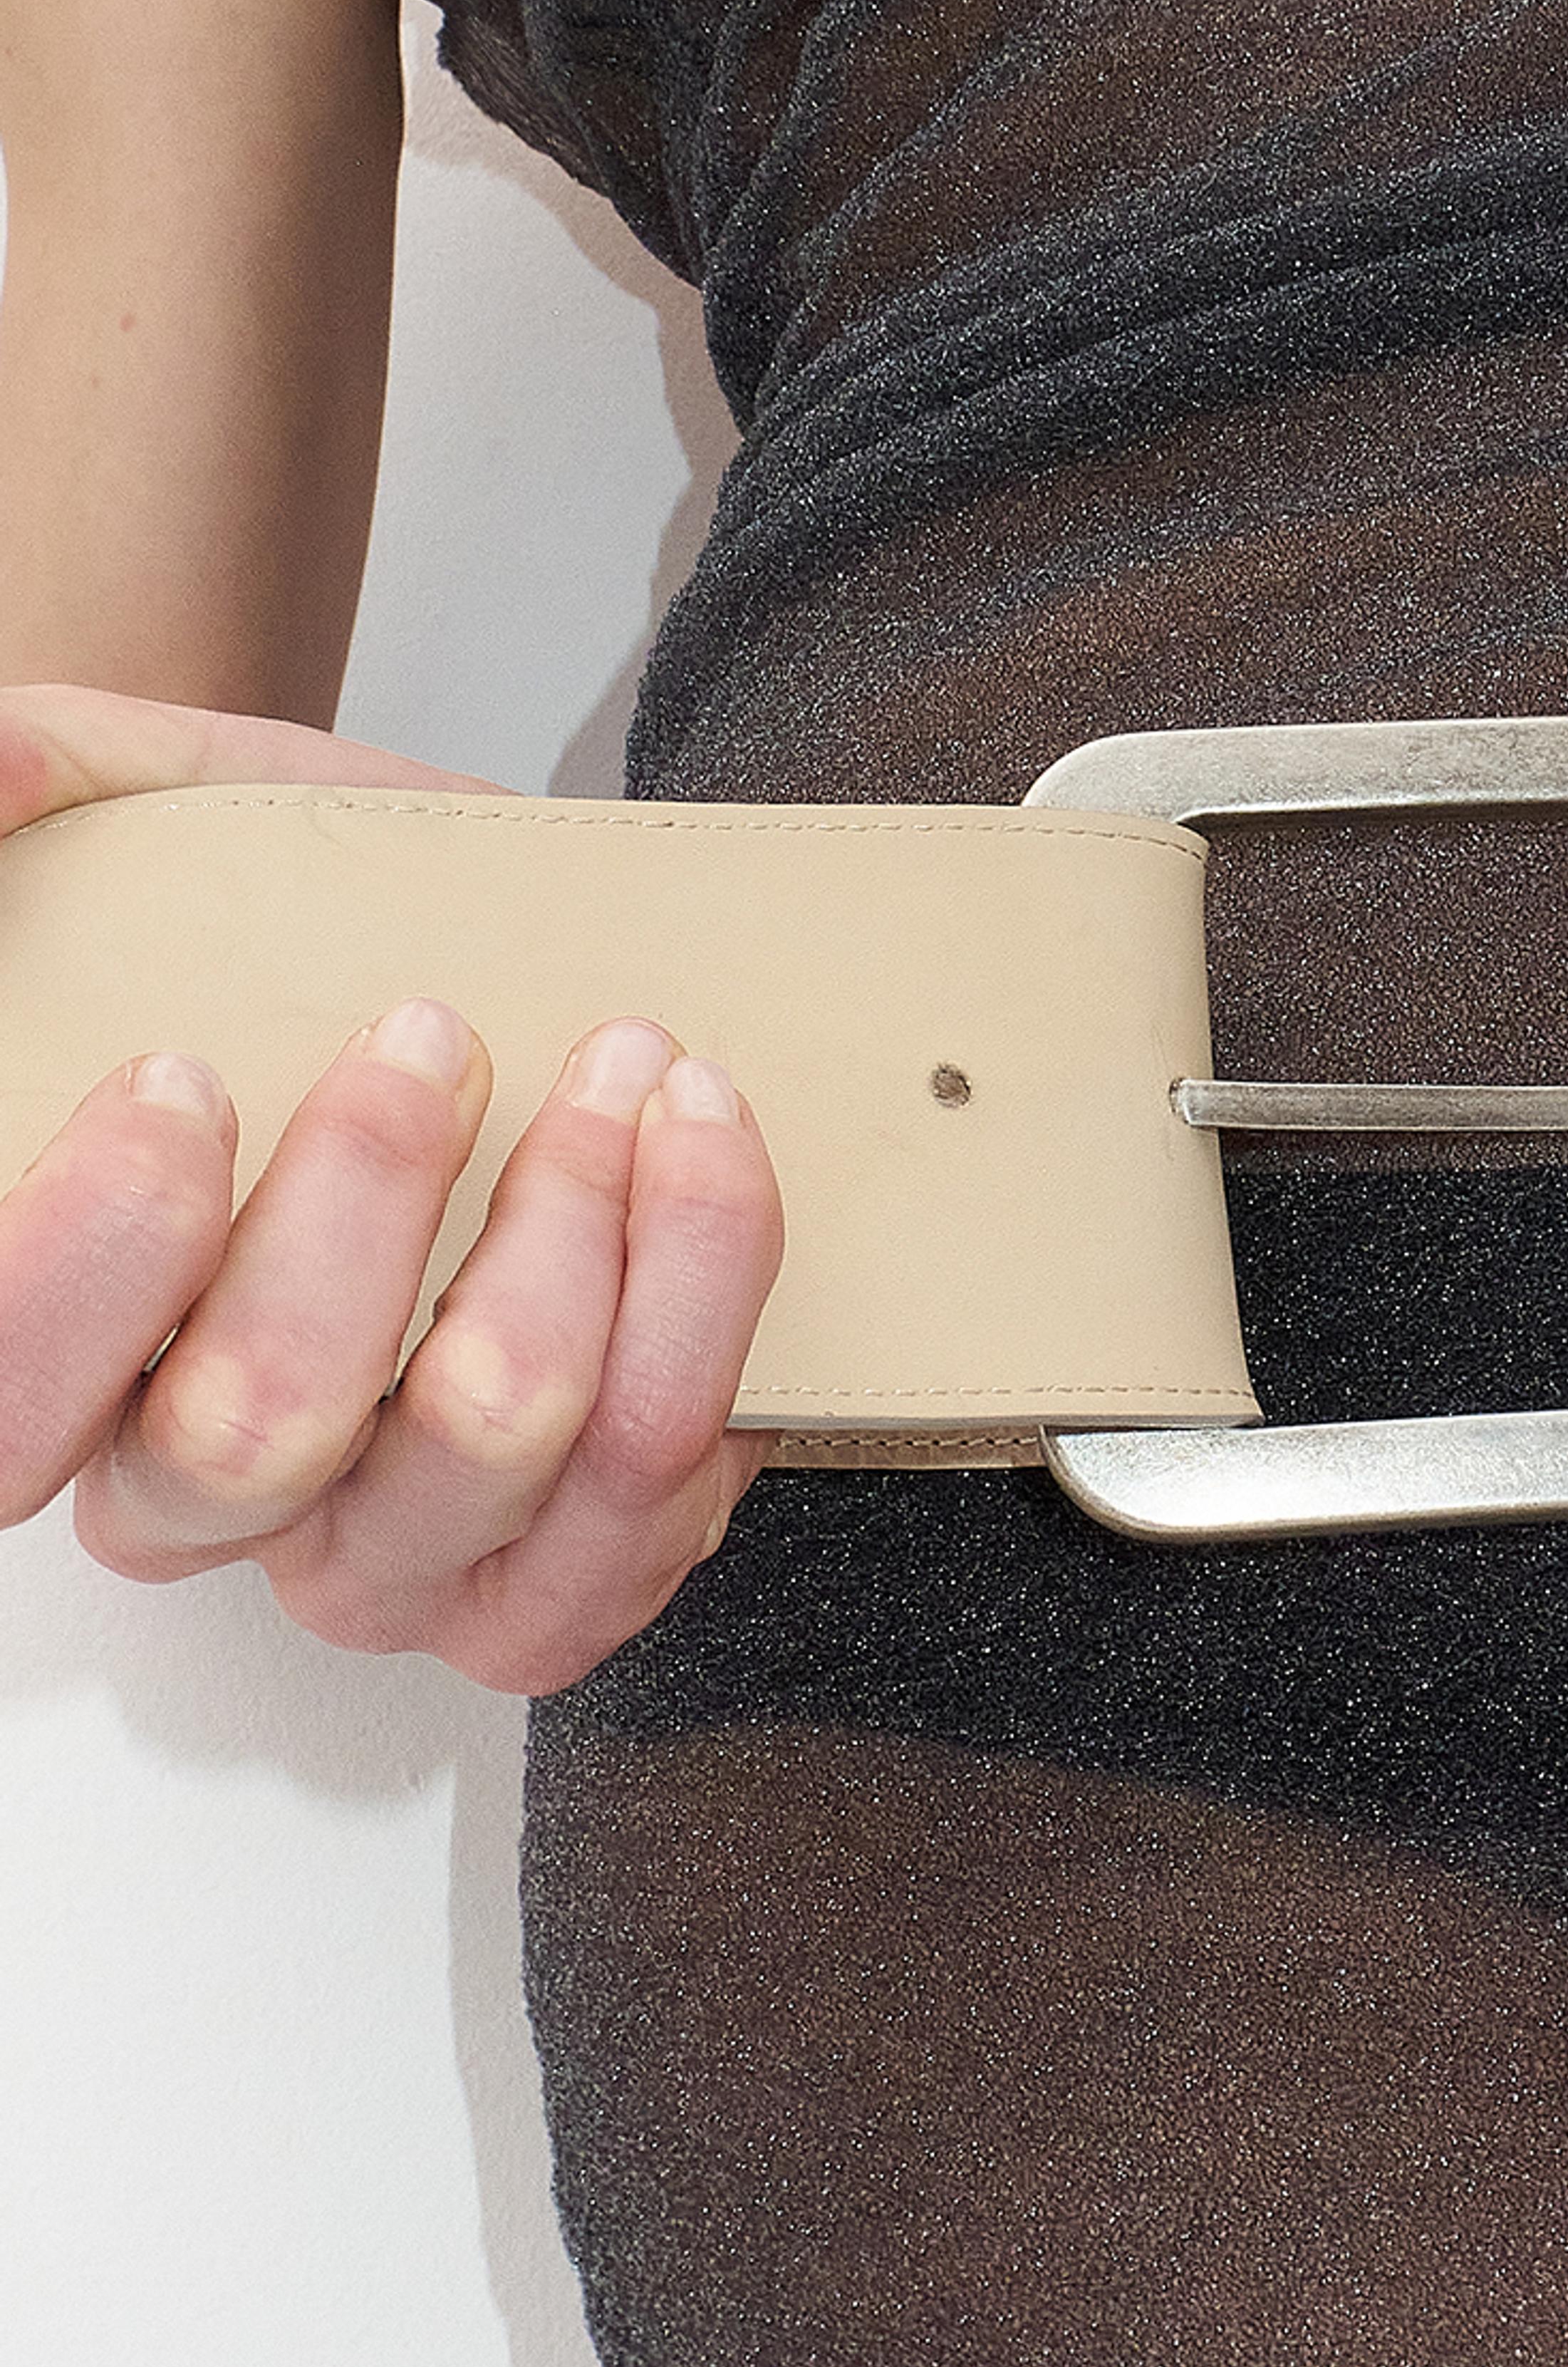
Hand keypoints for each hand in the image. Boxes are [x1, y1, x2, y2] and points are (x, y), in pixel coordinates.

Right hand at [0, 684, 783, 1688]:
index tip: (183, 1078)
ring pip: (479, 1450)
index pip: (0, 1405)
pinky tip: (699, 1157)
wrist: (496, 953)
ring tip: (619, 1067)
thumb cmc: (283, 919)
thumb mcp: (135, 811)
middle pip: (253, 1429)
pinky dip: (698, 1305)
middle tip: (429, 1034)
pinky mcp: (564, 1572)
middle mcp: (200, 1495)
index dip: (85, 1263)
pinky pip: (642, 1507)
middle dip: (364, 1205)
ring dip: (572, 1236)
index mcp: (49, 1361)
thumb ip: (40, 794)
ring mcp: (385, 1550)